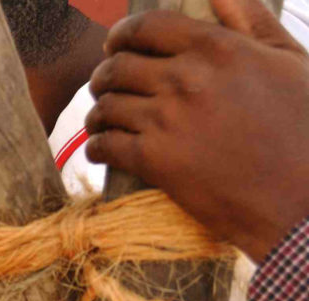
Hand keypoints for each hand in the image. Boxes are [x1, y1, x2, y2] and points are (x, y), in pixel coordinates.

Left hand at [85, 0, 308, 261]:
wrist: (300, 194)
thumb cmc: (305, 125)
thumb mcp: (288, 62)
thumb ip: (251, 23)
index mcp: (218, 49)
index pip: (147, 27)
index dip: (122, 34)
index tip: (114, 45)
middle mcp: (186, 79)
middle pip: (116, 67)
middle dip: (103, 75)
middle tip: (103, 86)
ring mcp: (167, 120)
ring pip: (105, 106)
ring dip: (97, 113)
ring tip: (101, 119)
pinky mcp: (155, 161)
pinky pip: (104, 146)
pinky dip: (95, 147)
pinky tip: (100, 150)